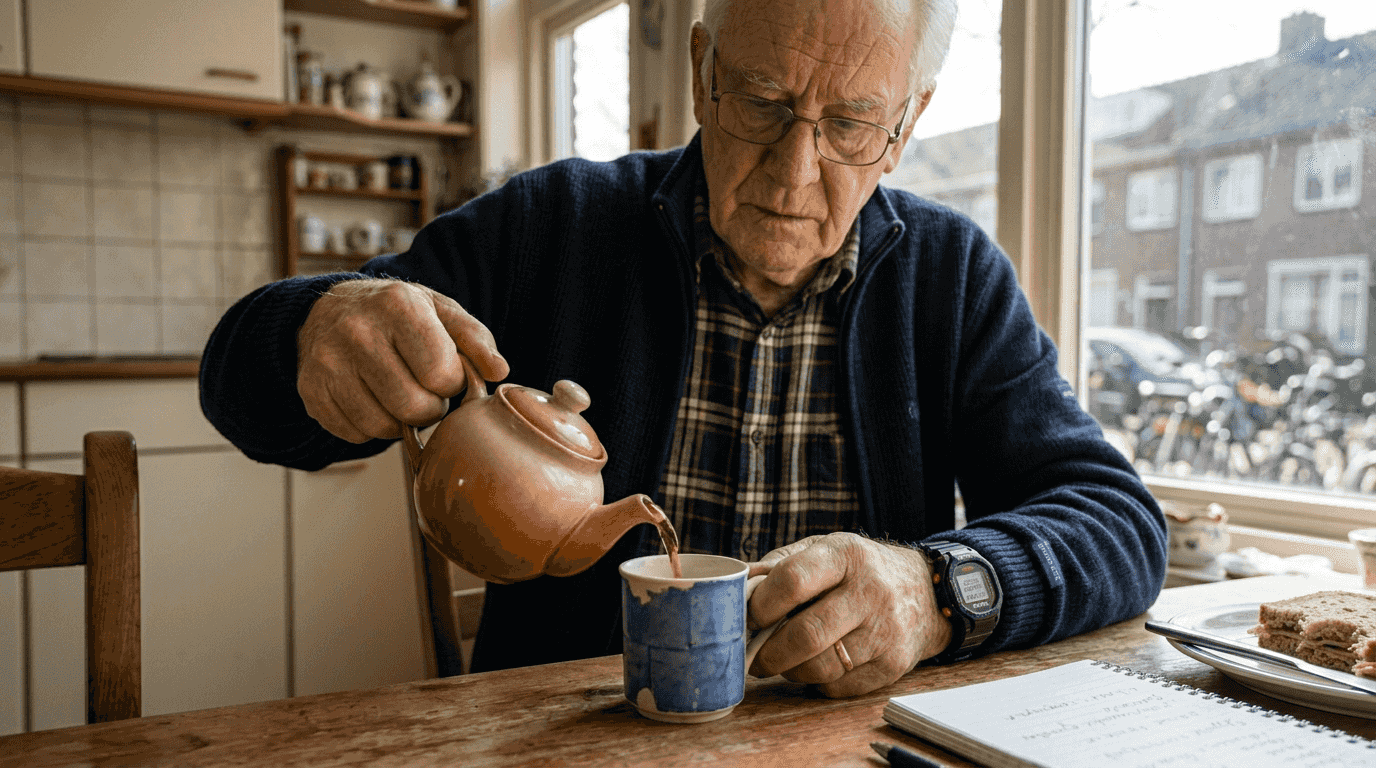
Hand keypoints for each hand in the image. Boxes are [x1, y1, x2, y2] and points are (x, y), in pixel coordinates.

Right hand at [295, 278, 508, 442]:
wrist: (330, 309)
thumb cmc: (397, 314)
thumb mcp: (440, 311)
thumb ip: (475, 339)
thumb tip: (499, 371)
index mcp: (397, 306)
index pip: (440, 373)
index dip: (451, 381)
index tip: (444, 371)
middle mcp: (357, 332)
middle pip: (413, 407)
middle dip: (431, 407)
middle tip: (426, 390)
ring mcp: (328, 363)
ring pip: (383, 427)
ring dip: (401, 421)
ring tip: (400, 393)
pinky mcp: (310, 392)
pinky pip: (355, 435)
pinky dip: (371, 427)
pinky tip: (373, 400)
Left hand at [745, 532, 951, 696]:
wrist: (926, 591)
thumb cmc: (860, 570)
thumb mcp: (825, 550)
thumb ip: (780, 565)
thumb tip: (735, 586)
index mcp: (845, 554)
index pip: (793, 581)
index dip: (761, 605)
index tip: (748, 617)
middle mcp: (870, 591)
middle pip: (805, 634)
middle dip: (768, 652)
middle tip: (754, 655)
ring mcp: (885, 631)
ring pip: (819, 667)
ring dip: (790, 670)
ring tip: (784, 660)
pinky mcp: (893, 664)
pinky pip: (838, 686)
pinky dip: (818, 682)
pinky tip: (818, 665)